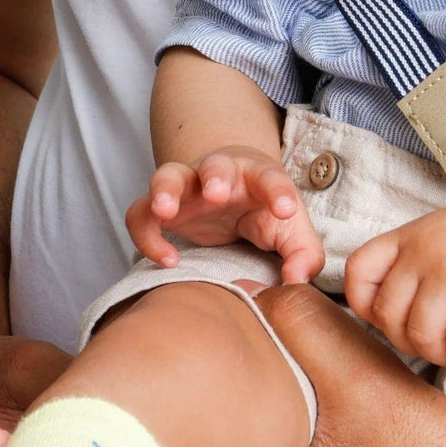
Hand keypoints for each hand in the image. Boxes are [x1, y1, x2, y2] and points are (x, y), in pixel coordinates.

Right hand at [126, 147, 324, 282]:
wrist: (231, 195)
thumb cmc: (265, 212)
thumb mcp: (291, 231)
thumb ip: (304, 255)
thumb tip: (296, 282)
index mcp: (258, 177)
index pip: (271, 177)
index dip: (278, 191)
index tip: (285, 210)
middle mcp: (220, 175)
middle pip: (215, 164)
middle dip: (215, 176)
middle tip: (216, 195)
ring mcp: (187, 187)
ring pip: (168, 176)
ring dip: (164, 190)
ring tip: (164, 212)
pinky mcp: (163, 208)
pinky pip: (141, 215)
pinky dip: (146, 234)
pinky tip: (167, 260)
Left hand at [344, 189, 445, 365]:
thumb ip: (415, 263)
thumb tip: (380, 312)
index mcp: (412, 234)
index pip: (356, 273)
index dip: (367, 306)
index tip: (398, 318)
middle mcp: (426, 248)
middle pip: (387, 317)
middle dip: (412, 344)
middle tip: (443, 344)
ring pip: (420, 335)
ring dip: (443, 355)